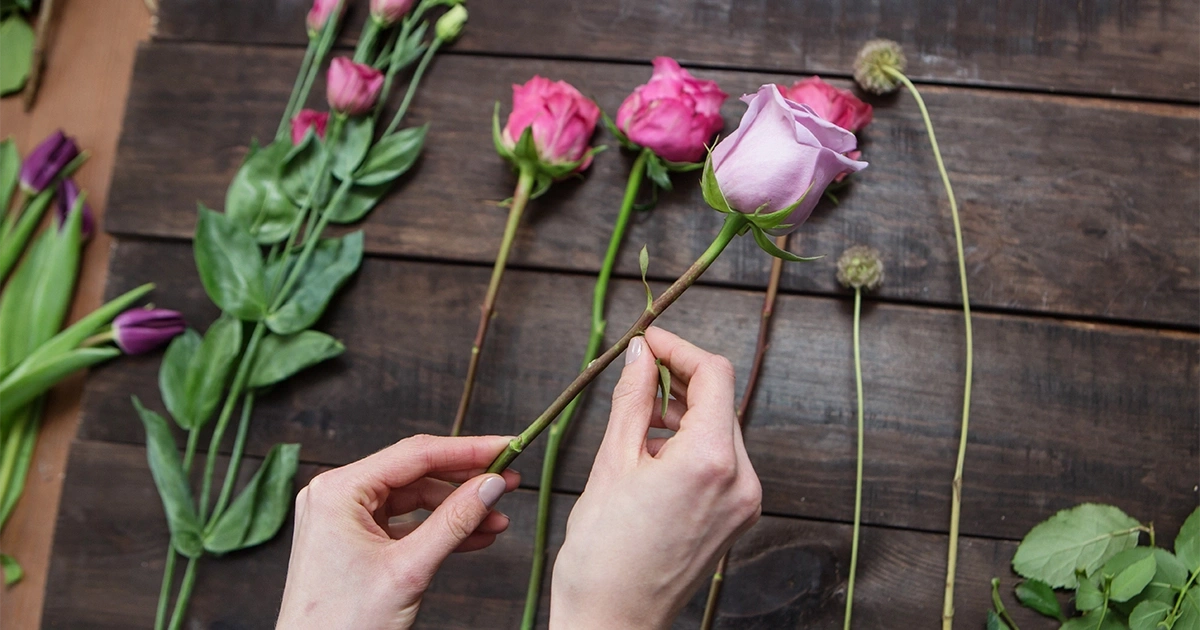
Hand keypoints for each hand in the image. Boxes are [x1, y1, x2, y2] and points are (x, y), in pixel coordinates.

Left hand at [277, 434, 519, 628]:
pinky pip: (404, 524)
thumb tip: (492, 485)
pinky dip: (438, 530)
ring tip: (497, 519)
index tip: (506, 448)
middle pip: (415, 474)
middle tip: (509, 482)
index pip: (414, 455)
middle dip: (465, 481)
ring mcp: (344, 518)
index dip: (467, 450)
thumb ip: (454, 522)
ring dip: (457, 510)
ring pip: (414, 499)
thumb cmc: (343, 624)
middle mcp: (337, 496)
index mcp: (338, 491)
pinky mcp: (354, 540)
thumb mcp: (409, 570)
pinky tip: (475, 536)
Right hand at [550, 327, 761, 628]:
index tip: (648, 341)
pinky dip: (690, 446)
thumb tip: (640, 353)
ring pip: (720, 431)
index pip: (714, 375)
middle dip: (679, 382)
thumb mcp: (612, 462)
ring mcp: (743, 503)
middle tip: (635, 375)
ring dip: (683, 414)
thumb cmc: (603, 555)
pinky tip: (652, 454)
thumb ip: (632, 399)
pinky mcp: (736, 518)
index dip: (679, 349)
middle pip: (721, 403)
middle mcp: (741, 480)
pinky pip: (720, 463)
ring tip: (635, 422)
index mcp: (712, 460)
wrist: (613, 621)